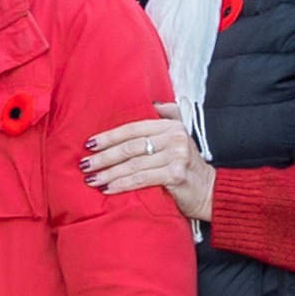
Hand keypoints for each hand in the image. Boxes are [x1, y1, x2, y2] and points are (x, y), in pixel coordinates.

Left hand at [79, 115, 211, 221]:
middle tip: (85, 164)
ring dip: (108, 173)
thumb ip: (167, 118)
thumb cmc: (187, 167)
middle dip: (104, 157)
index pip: (133, 129)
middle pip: (130, 147)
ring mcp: (176, 156)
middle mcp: (175, 138)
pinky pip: (141, 179)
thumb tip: (152, 103)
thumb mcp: (179, 139)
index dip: (109, 136)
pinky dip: (122, 185)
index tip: (89, 144)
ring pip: (133, 164)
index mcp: (171, 125)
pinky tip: (108, 189)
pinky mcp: (175, 174)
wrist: (209, 192)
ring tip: (91, 179)